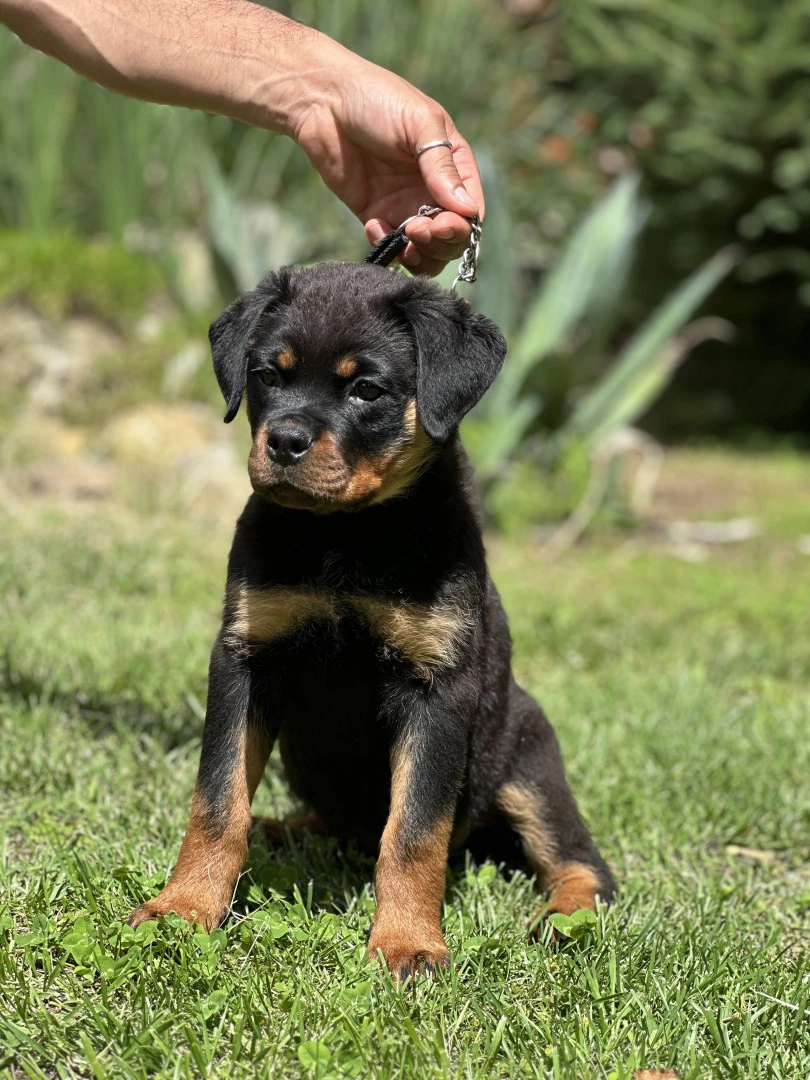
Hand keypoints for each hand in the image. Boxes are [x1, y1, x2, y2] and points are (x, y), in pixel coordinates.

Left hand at [291, 51, 483, 275]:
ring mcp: (405, 205)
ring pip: (425, 250)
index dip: (462, 226)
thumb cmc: (377, 98)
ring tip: (404, 240)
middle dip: (440, 243)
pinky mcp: (377, 215)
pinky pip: (391, 246)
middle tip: (417, 231)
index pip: (470, 210)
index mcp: (453, 165)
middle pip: (451, 237)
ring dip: (419, 256)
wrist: (323, 101)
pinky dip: (387, 246)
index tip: (443, 224)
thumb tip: (467, 209)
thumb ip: (441, 167)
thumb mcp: (419, 124)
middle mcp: (433, 189)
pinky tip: (373, 225)